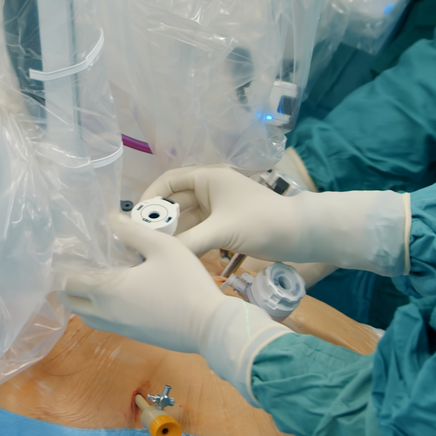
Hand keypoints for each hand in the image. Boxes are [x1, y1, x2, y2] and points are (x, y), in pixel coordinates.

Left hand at [63, 217, 288, 401]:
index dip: (65, 267)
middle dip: (70, 284)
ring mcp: (118, 327)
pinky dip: (99, 309)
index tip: (70, 252)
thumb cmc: (185, 283)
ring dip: (83, 298)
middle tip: (82, 264)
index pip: (69, 281)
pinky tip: (118, 293)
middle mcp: (105, 313)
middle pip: (71, 302)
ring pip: (86, 315)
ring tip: (97, 278)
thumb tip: (110, 219)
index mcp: (107, 290)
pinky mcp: (131, 335)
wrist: (207, 325)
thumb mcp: (163, 247)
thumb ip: (133, 232)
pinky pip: (103, 322)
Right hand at [142, 165, 300, 257]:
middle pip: (174, 202)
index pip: (169, 181)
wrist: (300, 235)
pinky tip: (173, 257)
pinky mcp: (225, 225)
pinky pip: (197, 231)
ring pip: (185, 219)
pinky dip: (185, 241)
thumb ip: (188, 242)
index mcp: (209, 178)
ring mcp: (218, 208)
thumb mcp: (222, 231)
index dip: (149, 198)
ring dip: (170, 233)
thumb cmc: (262, 222)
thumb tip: (157, 254)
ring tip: (150, 253)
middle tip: (138, 243)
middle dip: (157, 220)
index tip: (134, 221)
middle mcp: (211, 189)